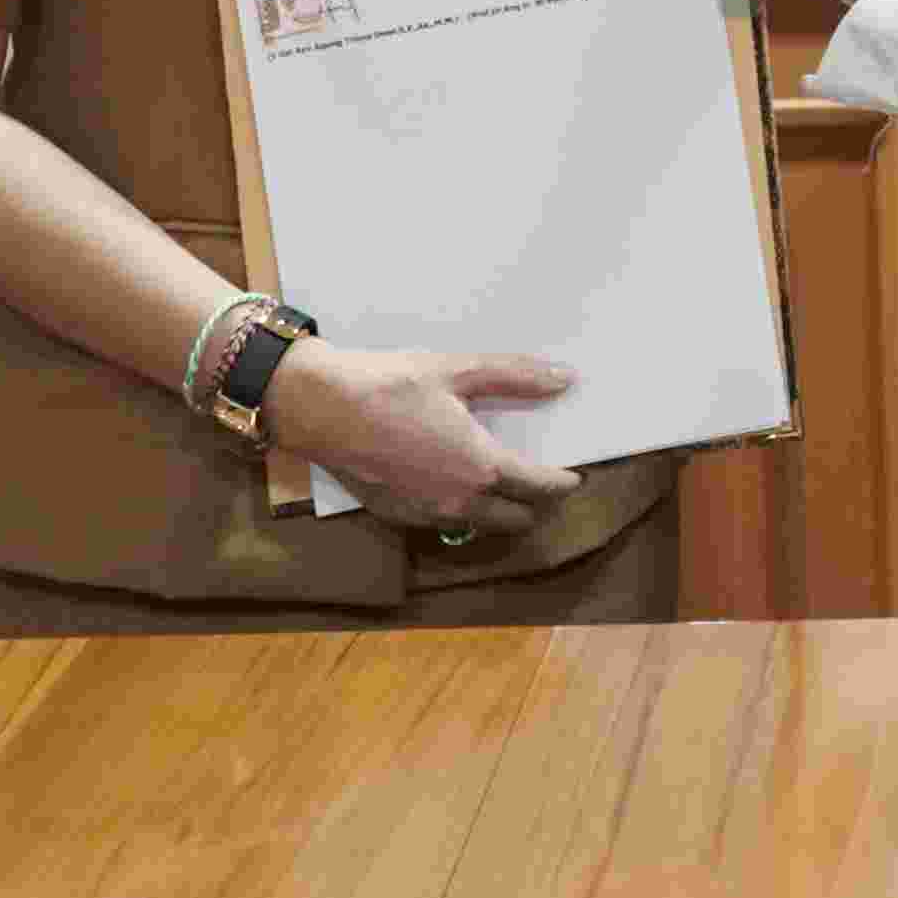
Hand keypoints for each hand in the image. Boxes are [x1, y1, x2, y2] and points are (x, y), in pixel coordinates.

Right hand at [272, 344, 582, 539]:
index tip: (574, 477)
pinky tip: (452, 485)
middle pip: (516, 519)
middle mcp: (460, 502)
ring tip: (500, 485)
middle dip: (534, 504)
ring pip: (479, 526)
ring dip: (497, 513)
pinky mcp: (398, 517)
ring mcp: (427, 515)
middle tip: (539, 481)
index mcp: (482, 467)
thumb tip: (565, 378)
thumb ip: (516, 377)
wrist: (323, 408)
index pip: (539, 488)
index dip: (562, 484)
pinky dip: (460, 512)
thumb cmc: (393, 385)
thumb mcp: (458, 370)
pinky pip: (443, 524)